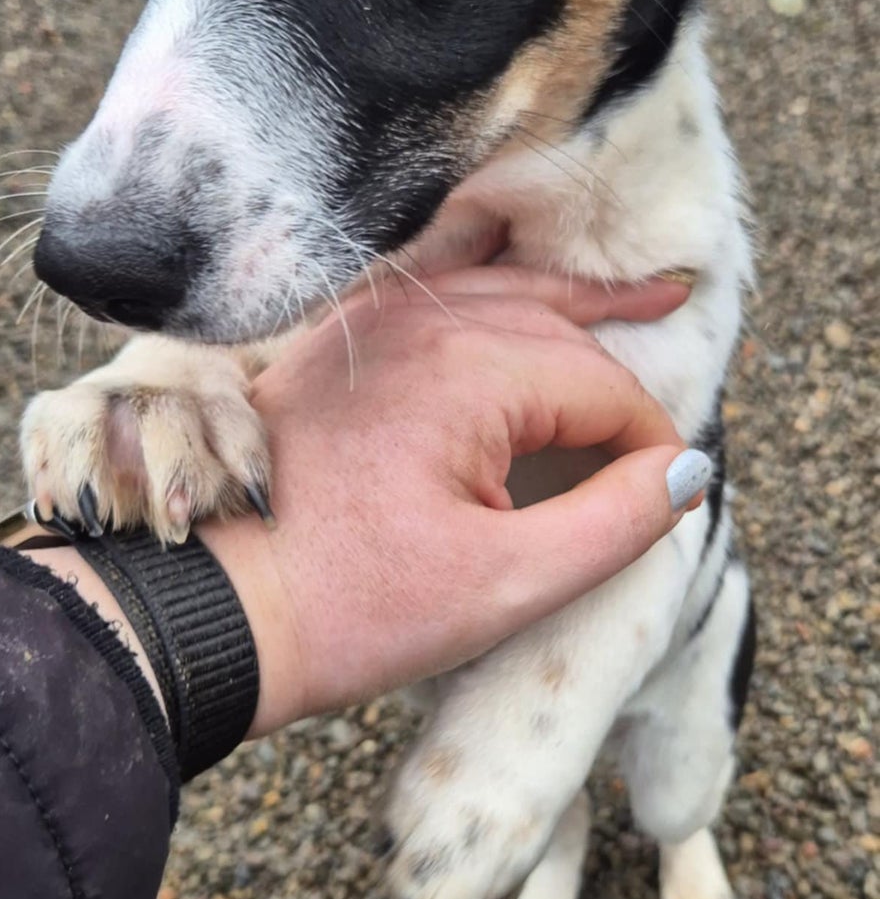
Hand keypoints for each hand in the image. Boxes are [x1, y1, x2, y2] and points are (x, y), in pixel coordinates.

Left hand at [197, 267, 703, 734]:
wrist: (213, 609)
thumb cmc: (349, 608)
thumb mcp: (505, 584)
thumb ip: (612, 522)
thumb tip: (686, 471)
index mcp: (468, 373)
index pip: (601, 386)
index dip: (648, 441)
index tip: (665, 493)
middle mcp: (420, 324)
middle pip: (555, 329)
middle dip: (614, 372)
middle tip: (665, 384)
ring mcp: (371, 324)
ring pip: (499, 296)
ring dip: (567, 305)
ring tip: (640, 294)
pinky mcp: (339, 342)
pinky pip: (437, 296)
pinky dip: (493, 292)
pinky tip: (515, 289)